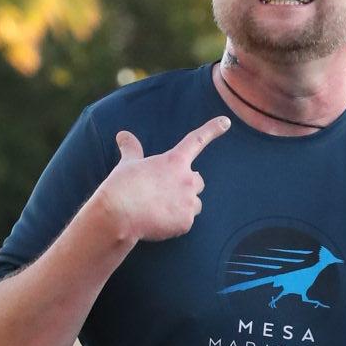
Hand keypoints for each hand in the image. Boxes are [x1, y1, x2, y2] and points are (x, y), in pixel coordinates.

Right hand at [98, 116, 230, 243]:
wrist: (118, 214)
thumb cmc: (122, 187)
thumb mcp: (127, 164)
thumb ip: (131, 149)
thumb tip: (123, 135)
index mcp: (174, 161)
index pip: (197, 140)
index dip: (212, 129)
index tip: (226, 121)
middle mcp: (187, 179)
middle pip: (199, 181)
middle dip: (188, 185)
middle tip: (167, 192)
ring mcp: (188, 201)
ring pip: (195, 204)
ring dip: (185, 205)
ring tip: (162, 209)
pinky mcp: (185, 222)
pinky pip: (186, 222)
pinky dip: (175, 224)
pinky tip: (158, 223)